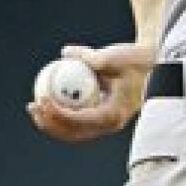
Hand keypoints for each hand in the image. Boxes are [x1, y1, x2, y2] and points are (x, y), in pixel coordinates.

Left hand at [27, 39, 154, 143]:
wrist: (152, 65)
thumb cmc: (135, 60)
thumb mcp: (114, 57)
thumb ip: (90, 56)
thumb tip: (65, 53)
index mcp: (113, 115)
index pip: (80, 120)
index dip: (58, 113)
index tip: (43, 99)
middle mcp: (110, 124)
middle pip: (73, 132)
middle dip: (49, 122)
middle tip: (33, 105)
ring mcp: (105, 123)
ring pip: (72, 131)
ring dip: (50, 121)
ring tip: (33, 107)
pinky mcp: (101, 117)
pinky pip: (75, 120)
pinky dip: (59, 114)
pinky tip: (45, 101)